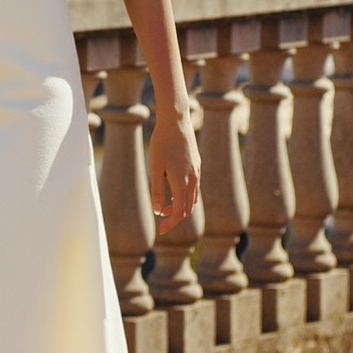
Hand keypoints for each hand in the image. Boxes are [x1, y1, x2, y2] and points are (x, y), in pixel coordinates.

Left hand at [148, 112, 199, 234]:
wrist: (176, 121)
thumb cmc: (161, 143)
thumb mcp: (155, 167)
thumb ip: (158, 190)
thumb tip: (159, 210)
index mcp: (182, 182)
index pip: (180, 212)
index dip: (170, 224)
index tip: (161, 231)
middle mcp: (193, 179)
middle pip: (188, 208)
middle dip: (175, 218)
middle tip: (162, 224)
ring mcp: (197, 172)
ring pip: (192, 198)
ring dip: (180, 207)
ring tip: (165, 209)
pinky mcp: (197, 165)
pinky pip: (194, 188)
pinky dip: (185, 196)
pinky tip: (174, 193)